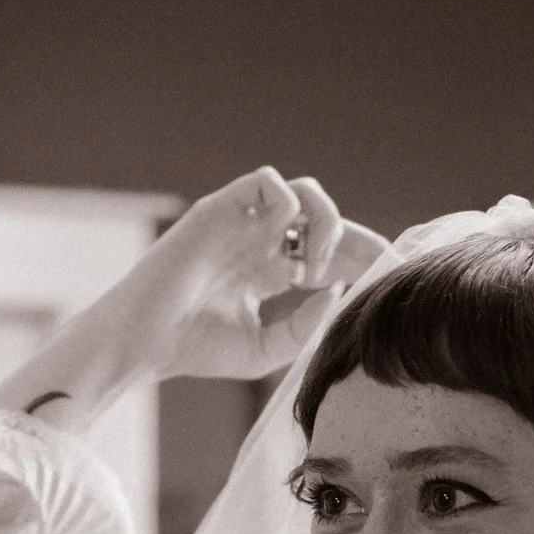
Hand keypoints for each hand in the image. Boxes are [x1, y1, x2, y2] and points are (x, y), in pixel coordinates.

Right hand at [123, 166, 389, 380]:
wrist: (144, 342)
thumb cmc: (194, 348)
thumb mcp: (265, 349)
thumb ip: (304, 325)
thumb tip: (339, 290)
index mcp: (271, 272)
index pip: (329, 253)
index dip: (362, 258)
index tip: (389, 276)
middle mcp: (260, 242)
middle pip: (324, 222)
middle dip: (356, 240)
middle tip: (372, 267)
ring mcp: (242, 224)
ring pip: (303, 193)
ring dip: (324, 223)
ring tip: (316, 266)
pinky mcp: (221, 209)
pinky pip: (268, 183)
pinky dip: (290, 208)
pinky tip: (289, 252)